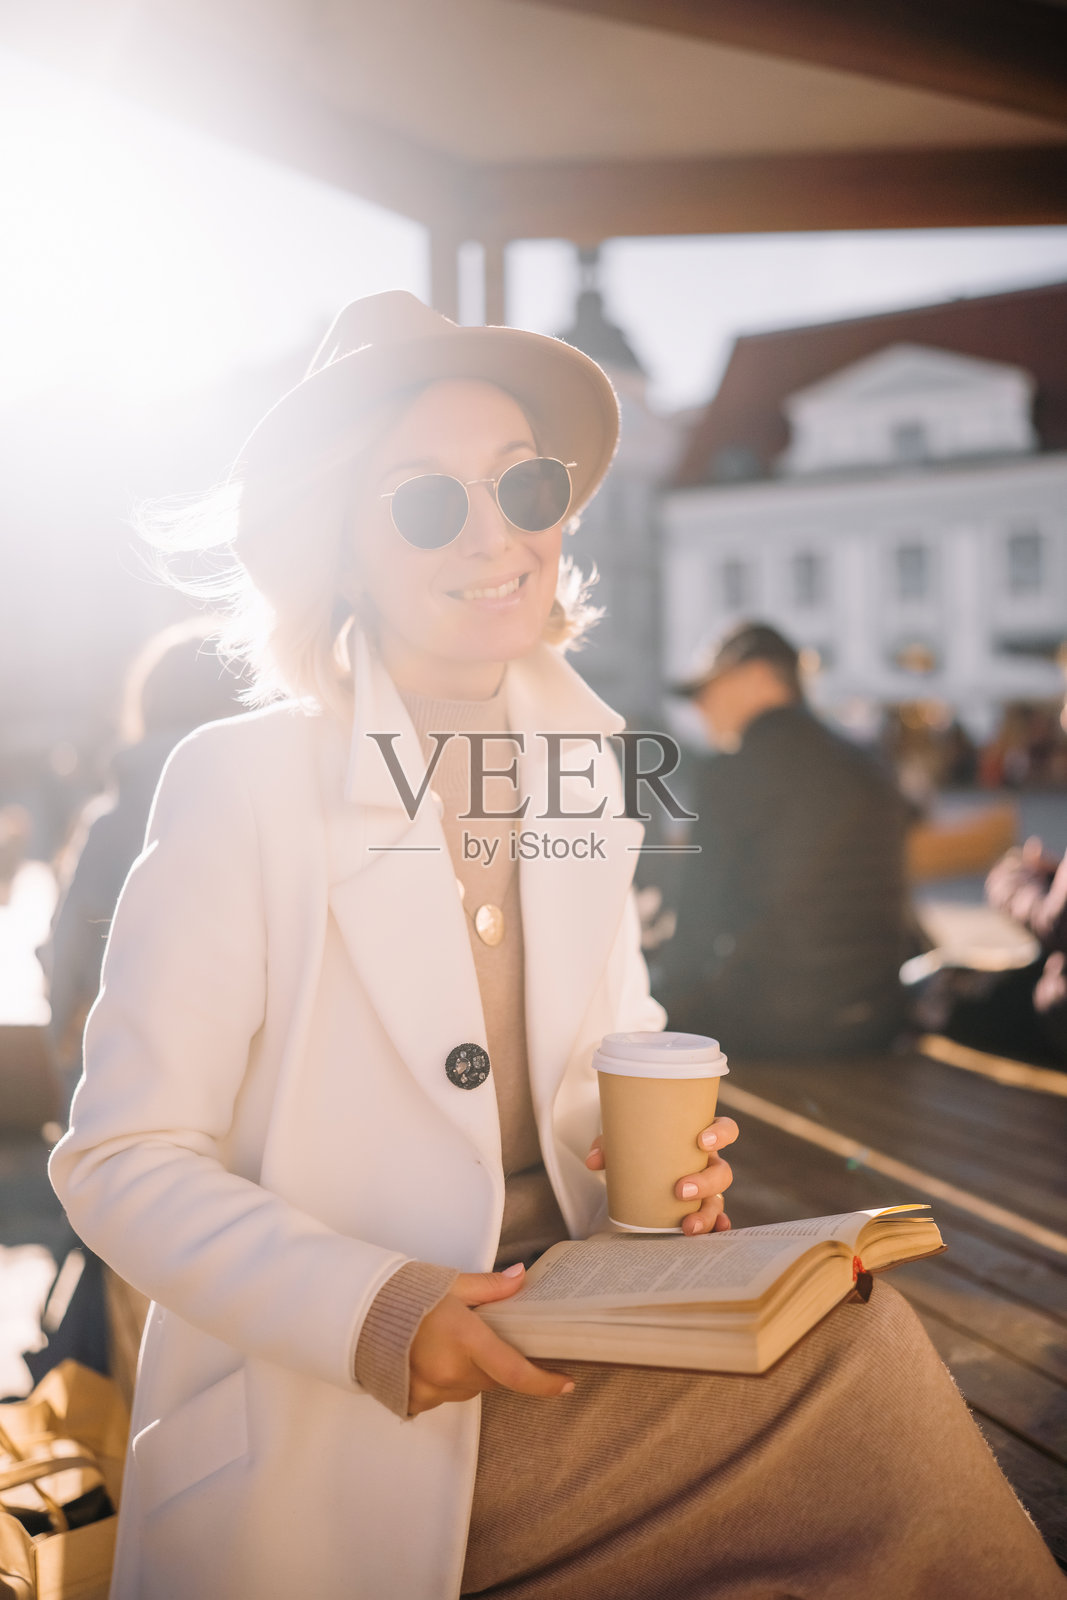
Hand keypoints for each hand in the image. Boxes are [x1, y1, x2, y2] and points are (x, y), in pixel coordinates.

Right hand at [408, 1266, 573, 1415]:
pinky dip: (445, 1382)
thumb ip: (489, 1287)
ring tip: (452, 1345)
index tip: (566, 1383)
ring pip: (469, 1389)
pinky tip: (432, 1360)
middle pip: (493, 1379)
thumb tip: (521, 1278)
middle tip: (487, 1339)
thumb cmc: (405, 1294)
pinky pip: (443, 1397)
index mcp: (466, 1340)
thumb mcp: (451, 1285)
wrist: (357, 1313)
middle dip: (497, 1363)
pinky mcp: (413, 1401)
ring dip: (471, 1373)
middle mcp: (450, 1372)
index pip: (515, 1371)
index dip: (544, 1382)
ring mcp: (430, 1391)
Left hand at [585, 1116, 739, 1235]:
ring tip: (688, 1226)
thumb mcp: (626, 1139)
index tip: (702, 1141)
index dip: (721, 1134)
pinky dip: (716, 1229)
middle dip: (706, 1183)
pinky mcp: (699, 1209)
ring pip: (718, 1201)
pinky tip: (713, 1236)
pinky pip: (714, 1221)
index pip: (725, 1129)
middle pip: (722, 1173)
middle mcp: (709, 1164)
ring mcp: (707, 1189)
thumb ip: (609, 1146)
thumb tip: (593, 1161)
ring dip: (707, 1215)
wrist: (639, 1162)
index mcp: (699, 1139)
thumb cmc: (642, 1144)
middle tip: (681, 1190)